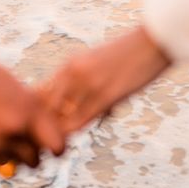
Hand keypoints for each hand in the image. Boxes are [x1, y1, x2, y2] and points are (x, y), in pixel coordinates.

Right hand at [0, 0, 62, 174]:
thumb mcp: (8, 82)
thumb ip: (26, 105)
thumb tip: (40, 122)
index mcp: (28, 110)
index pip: (58, 145)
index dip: (55, 146)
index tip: (49, 144)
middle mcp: (13, 130)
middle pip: (36, 161)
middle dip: (31, 154)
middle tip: (21, 144)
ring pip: (11, 168)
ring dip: (7, 159)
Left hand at [41, 26, 170, 132]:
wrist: (153, 41)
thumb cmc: (129, 54)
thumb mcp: (96, 63)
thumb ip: (80, 82)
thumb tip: (70, 105)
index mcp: (69, 64)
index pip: (39, 93)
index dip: (35, 113)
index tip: (36, 128)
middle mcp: (72, 73)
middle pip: (43, 106)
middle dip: (40, 126)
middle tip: (38, 143)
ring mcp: (87, 84)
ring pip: (57, 117)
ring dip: (53, 134)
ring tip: (50, 146)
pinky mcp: (105, 96)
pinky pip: (78, 121)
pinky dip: (69, 133)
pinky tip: (67, 141)